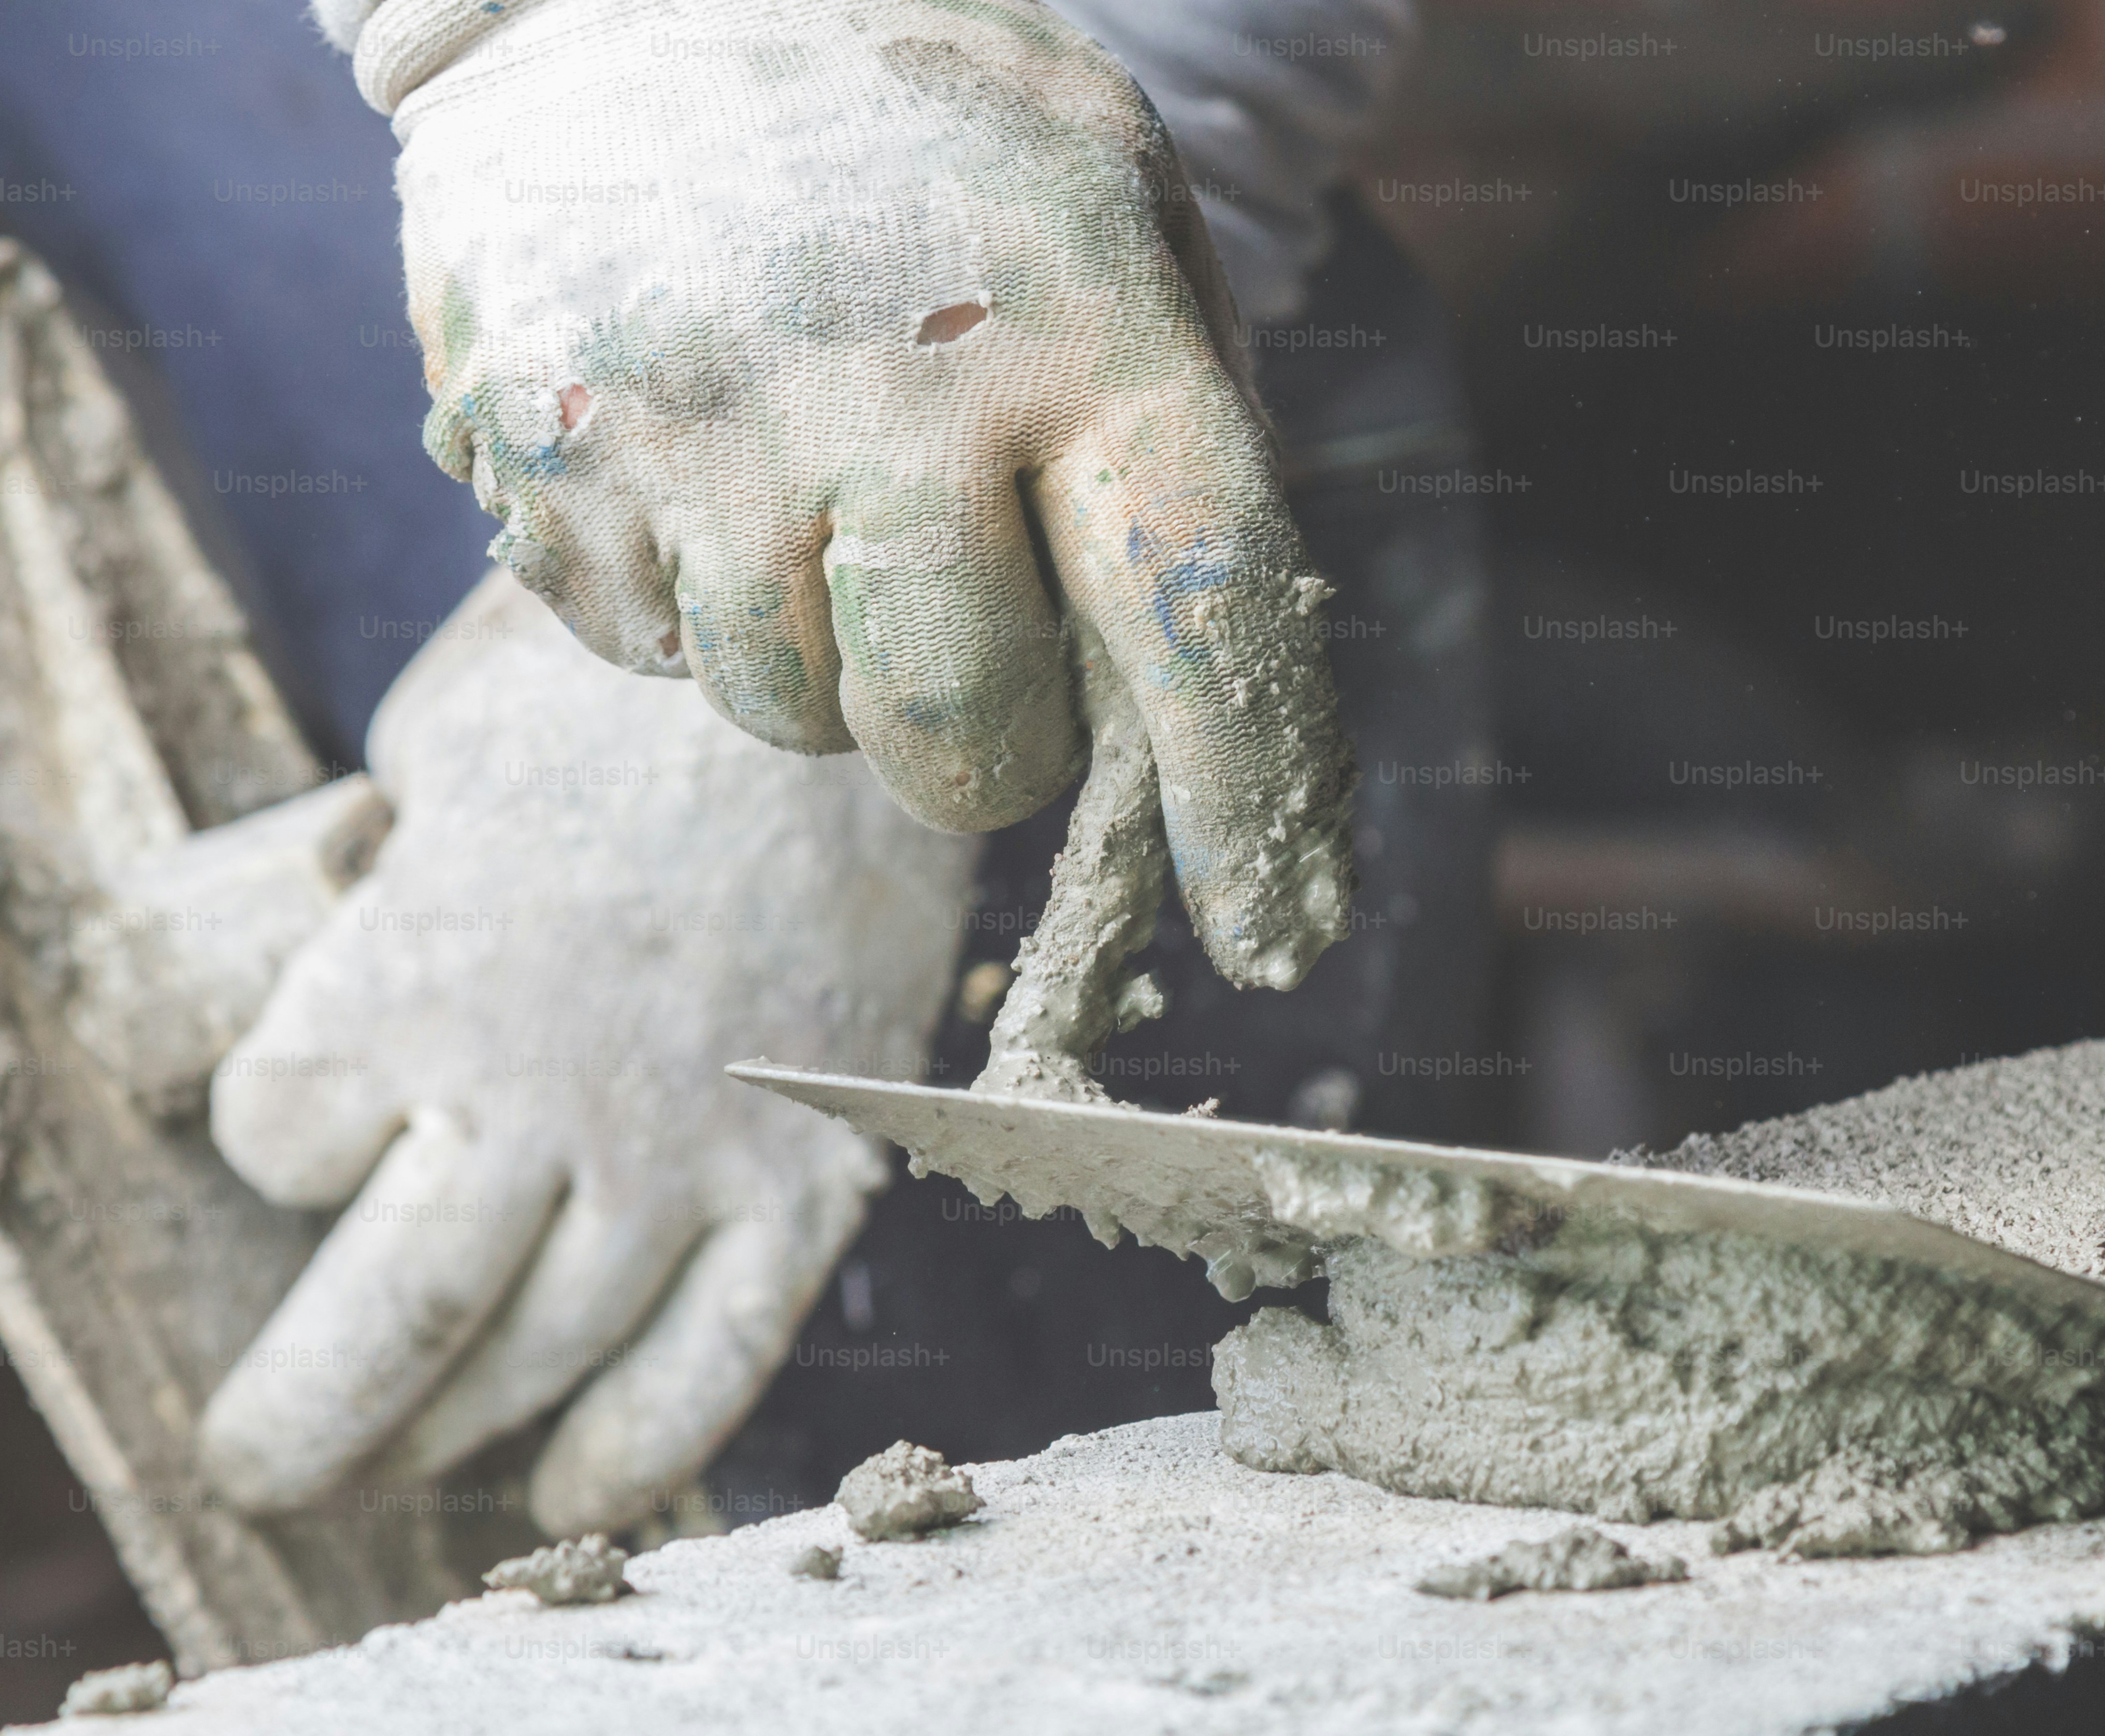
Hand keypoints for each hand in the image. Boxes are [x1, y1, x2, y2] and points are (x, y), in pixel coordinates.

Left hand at [196, 569, 975, 1536]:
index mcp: (419, 979)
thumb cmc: (635, 690)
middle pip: (387, 1325)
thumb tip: (371, 917)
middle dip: (299, 1432)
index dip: (280, 1139)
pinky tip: (567, 1494)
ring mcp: (687, 1150)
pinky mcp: (809, 1176)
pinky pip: (712, 1365)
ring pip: (537, 1367)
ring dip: (442, 1450)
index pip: (281, 1133)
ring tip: (397, 1479)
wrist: (863, 685)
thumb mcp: (448, 743)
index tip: (310, 1125)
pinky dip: (631, 1454)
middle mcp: (542, 1094)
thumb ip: (391, 867)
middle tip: (261, 1471)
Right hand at [389, 0, 1353, 991]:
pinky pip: (645, 652)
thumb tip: (1186, 725)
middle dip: (979, 746)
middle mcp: (897, 387)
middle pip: (966, 741)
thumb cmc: (936, 148)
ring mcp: (702, 425)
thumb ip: (1167, 462)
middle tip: (960, 631)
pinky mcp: (545, 450)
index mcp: (1085, 323)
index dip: (1247, 803)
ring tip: (807, 479)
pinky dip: (687, 596)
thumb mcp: (1118, 236)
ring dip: (821, 659)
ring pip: (794, 723)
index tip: (1276, 935)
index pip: (1201, 617)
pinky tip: (697, 450)